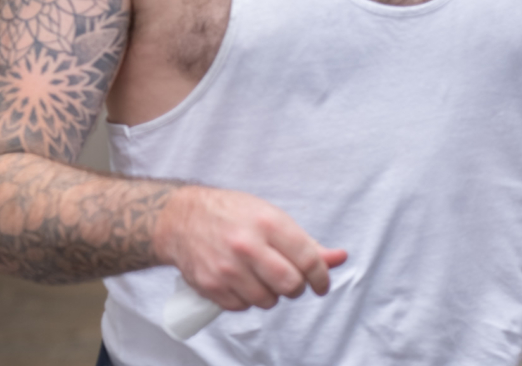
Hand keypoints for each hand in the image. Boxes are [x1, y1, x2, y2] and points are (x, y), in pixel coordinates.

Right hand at [158, 185, 347, 311]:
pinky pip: (243, 307)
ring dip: (270, 293)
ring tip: (260, 275)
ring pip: (268, 301)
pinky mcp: (212, 286)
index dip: (321, 276)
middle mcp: (248, 246)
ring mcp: (228, 268)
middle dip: (296, 287)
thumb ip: (306, 243)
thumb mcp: (271, 217)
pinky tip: (241, 280)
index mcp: (268, 223)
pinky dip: (247, 298)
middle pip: (291, 285)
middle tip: (290, 279)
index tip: (321, 283)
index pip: (308, 260)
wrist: (181, 219)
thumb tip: (339, 258)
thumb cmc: (232, 214)